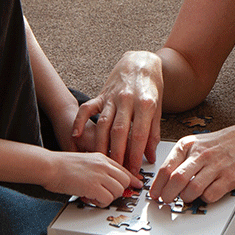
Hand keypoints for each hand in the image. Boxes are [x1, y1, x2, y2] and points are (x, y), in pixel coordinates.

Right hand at [43, 151, 142, 206]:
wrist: (49, 166)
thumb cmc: (62, 166)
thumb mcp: (86, 161)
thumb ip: (98, 169)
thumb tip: (108, 181)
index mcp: (102, 157)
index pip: (124, 169)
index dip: (132, 179)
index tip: (137, 185)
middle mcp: (103, 164)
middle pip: (125, 181)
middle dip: (118, 191)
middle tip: (106, 195)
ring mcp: (99, 174)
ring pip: (118, 191)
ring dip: (108, 198)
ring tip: (94, 196)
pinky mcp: (93, 186)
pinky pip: (107, 199)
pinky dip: (100, 203)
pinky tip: (90, 199)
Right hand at [72, 51, 162, 174]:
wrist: (140, 62)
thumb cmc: (150, 87)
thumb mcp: (158, 108)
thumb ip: (153, 133)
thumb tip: (150, 156)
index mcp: (145, 104)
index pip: (139, 134)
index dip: (135, 154)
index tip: (133, 170)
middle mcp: (127, 100)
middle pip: (119, 131)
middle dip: (117, 154)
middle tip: (116, 172)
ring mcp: (112, 97)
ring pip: (103, 124)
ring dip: (101, 144)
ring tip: (101, 161)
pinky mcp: (101, 95)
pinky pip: (88, 108)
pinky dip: (80, 121)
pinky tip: (76, 136)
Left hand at [149, 122, 234, 203]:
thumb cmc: (222, 143)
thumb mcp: (197, 143)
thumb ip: (180, 158)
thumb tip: (164, 179)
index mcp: (188, 145)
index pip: (165, 168)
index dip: (157, 186)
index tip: (154, 194)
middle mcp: (200, 154)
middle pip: (175, 180)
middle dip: (167, 196)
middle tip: (166, 201)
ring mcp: (215, 166)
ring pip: (191, 190)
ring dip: (185, 198)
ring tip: (186, 197)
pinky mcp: (229, 178)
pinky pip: (210, 196)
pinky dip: (204, 199)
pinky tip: (205, 194)